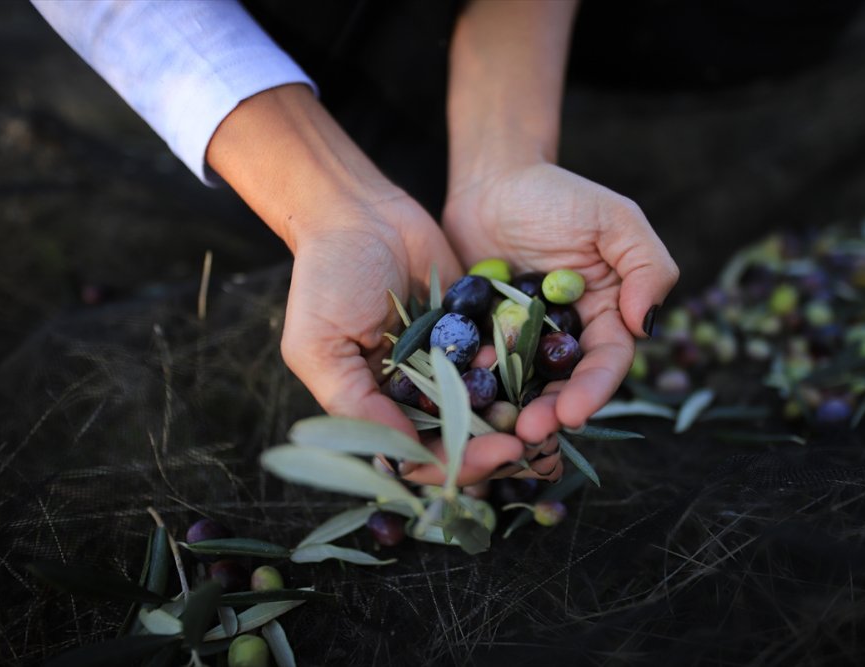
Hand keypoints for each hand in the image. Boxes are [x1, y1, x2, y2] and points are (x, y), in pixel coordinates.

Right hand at [206, 85, 535, 483]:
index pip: (417, 455)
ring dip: (512, 414)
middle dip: (491, 446)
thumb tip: (400, 458)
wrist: (360, 211)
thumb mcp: (321, 347)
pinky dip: (518, 367)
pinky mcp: (472, 329)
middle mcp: (413, 392)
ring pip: (486, 405)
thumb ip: (356, 404)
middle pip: (459, 438)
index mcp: (374, 406)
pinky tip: (537, 369)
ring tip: (542, 417)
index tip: (492, 456)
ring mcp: (446, 362)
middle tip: (526, 445)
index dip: (455, 464)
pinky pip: (501, 357)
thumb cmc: (326, 278)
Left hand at [442, 162, 678, 442]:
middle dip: (550, 413)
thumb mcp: (614, 219)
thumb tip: (646, 324)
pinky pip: (478, 367)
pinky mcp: (481, 338)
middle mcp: (566, 337)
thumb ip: (646, 266)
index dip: (593, 391)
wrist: (492, 181)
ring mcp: (521, 341)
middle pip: (563, 385)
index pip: (606, 362)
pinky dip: (472, 385)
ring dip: (512, 411)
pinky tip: (459, 400)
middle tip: (528, 433)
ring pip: (521, 387)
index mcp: (606, 316)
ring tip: (496, 431)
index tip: (573, 414)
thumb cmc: (558, 194)